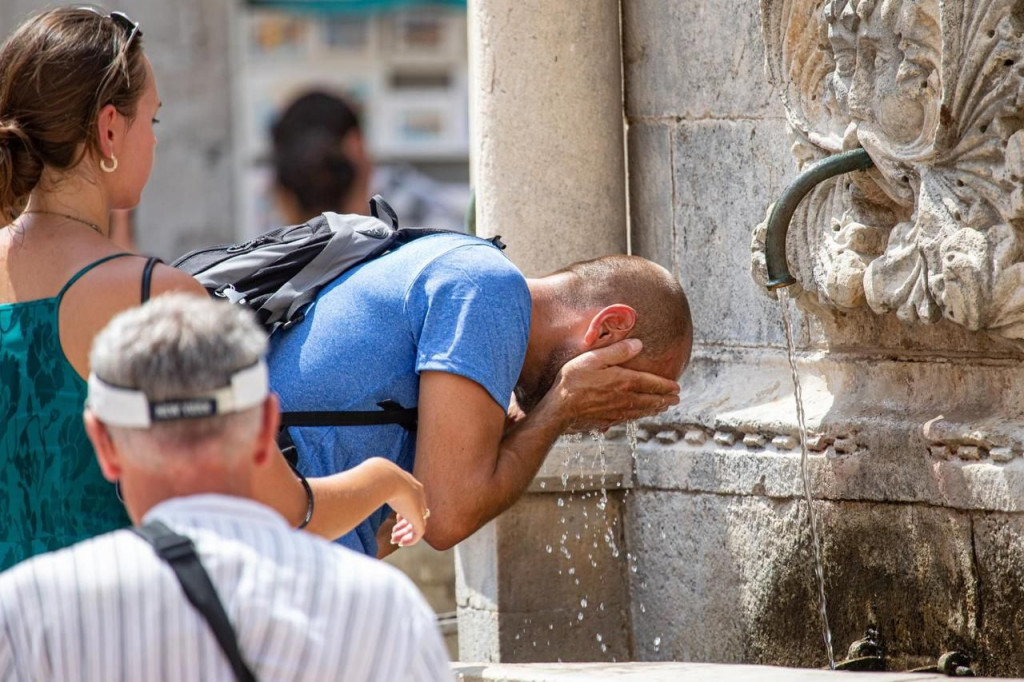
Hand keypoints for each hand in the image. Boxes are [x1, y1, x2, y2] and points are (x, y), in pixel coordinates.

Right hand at [366, 459, 427, 547]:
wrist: (384, 477)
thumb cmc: (374, 477)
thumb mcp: (374, 480)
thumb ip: (370, 486)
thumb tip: (356, 488)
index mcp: (410, 484)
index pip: (412, 502)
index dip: (404, 513)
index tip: (396, 521)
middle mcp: (418, 494)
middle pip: (414, 513)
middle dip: (404, 525)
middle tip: (393, 533)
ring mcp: (419, 506)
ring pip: (416, 524)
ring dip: (405, 533)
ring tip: (395, 540)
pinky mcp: (418, 517)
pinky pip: (419, 533)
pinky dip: (411, 540)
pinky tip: (402, 544)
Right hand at [542, 339, 679, 431]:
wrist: (560, 409)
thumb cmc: (574, 380)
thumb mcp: (594, 358)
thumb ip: (617, 351)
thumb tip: (638, 344)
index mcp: (624, 381)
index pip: (651, 383)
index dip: (666, 385)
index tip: (677, 387)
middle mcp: (625, 398)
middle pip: (650, 399)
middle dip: (665, 399)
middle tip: (676, 399)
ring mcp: (617, 411)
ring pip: (642, 411)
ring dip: (655, 409)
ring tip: (663, 408)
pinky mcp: (607, 420)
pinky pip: (629, 418)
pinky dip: (639, 416)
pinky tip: (639, 416)